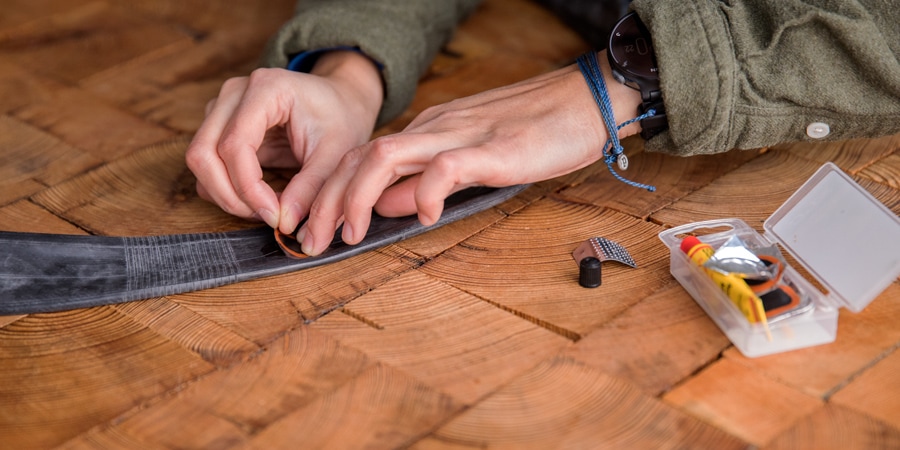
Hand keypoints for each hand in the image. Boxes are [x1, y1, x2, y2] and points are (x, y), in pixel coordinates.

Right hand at [185, 50, 382, 232]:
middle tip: (268, 217)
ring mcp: (222, 108)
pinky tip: (260, 198)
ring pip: (200, 162)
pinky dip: (227, 189)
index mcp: (266, 88)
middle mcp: (235, 93)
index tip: (275, 215)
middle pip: (204, 153)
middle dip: (231, 196)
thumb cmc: (340, 119)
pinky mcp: (220, 127)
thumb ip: (311, 188)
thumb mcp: (336, 154)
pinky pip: (208, 166)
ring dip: (227, 195)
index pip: (235, 145)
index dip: (249, 188)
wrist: (339, 102)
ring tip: (267, 208)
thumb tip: (284, 223)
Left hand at [298, 50, 641, 255]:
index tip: (314, 230)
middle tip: (310, 242)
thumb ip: (430, 181)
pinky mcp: (492, 148)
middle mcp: (434, 130)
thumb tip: (391, 208)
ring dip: (355, 199)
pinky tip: (426, 218)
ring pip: (385, 158)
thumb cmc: (536, 134)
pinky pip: (446, 167)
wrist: (586, 100)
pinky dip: (426, 194)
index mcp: (429, 133)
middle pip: (359, 159)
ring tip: (347, 235)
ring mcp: (460, 135)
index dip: (329, 194)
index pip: (361, 159)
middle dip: (325, 202)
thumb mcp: (472, 163)